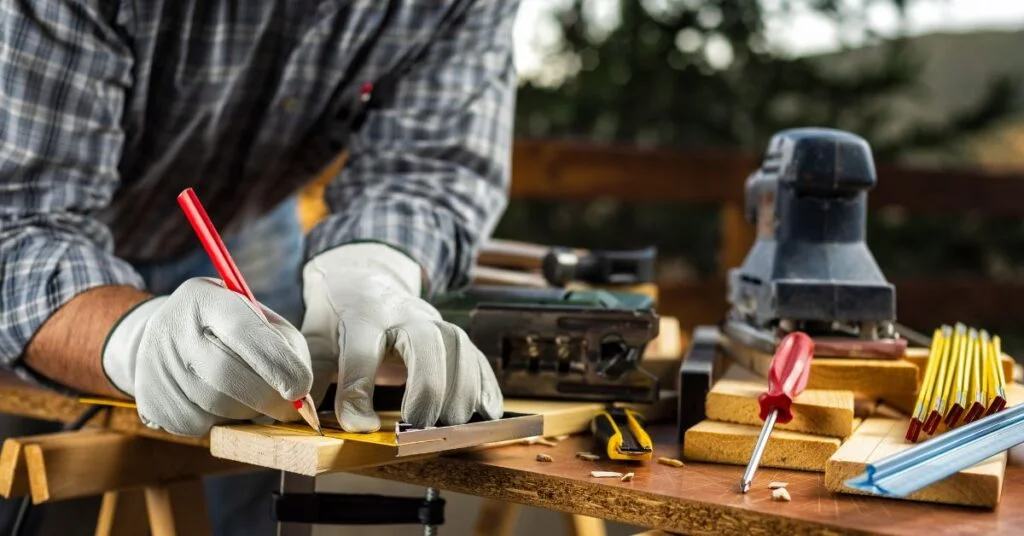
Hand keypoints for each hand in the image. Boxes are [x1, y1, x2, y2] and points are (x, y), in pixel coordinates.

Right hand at [101, 278, 313, 435]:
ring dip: (247, 411)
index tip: (301, 388)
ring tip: (251, 396)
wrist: (169, 336)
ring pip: (216, 405)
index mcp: (206, 298)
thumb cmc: (231, 328)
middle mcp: (173, 327)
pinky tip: (221, 403)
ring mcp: (155, 365)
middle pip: (228, 374)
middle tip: (291, 409)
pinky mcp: (150, 399)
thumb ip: (286, 346)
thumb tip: (301, 393)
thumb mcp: (260, 318)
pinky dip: (221, 422)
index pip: (245, 332)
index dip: (278, 364)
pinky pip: (198, 425)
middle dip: (269, 398)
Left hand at [301, 243, 502, 431]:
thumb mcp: (314, 337)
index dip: (358, 391)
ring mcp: (436, 322)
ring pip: (459, 349)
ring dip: (459, 391)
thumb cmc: (338, 316)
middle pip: (426, 343)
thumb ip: (312, 373)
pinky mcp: (456, 337)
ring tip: (448, 426)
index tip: (357, 426)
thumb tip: (301, 416)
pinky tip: (484, 413)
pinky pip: (477, 358)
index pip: (362, 351)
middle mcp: (405, 314)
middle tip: (417, 425)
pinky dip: (485, 387)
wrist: (367, 278)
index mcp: (363, 314)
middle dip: (427, 387)